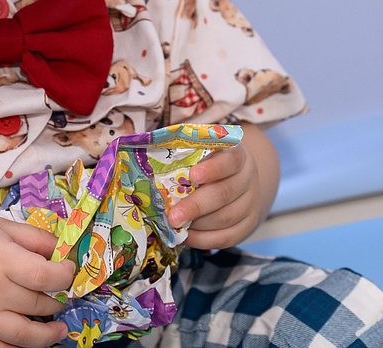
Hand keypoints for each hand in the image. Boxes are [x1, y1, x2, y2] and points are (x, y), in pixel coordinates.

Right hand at [0, 214, 74, 347]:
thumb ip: (34, 237)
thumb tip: (64, 250)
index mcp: (1, 259)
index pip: (44, 275)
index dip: (64, 275)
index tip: (68, 271)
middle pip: (38, 304)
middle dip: (58, 300)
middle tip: (62, 295)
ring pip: (24, 335)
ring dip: (48, 335)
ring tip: (58, 328)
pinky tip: (30, 343)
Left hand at [168, 128, 276, 249]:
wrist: (242, 181)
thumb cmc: (210, 161)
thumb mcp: (201, 148)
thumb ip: (177, 145)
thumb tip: (133, 141)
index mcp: (235, 155)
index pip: (230, 160)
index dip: (212, 168)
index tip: (192, 175)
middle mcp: (246, 178)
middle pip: (225, 193)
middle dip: (197, 206)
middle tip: (173, 216)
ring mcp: (250, 203)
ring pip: (227, 217)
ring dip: (199, 225)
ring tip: (175, 227)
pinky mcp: (248, 225)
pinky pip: (229, 237)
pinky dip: (206, 240)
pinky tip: (187, 237)